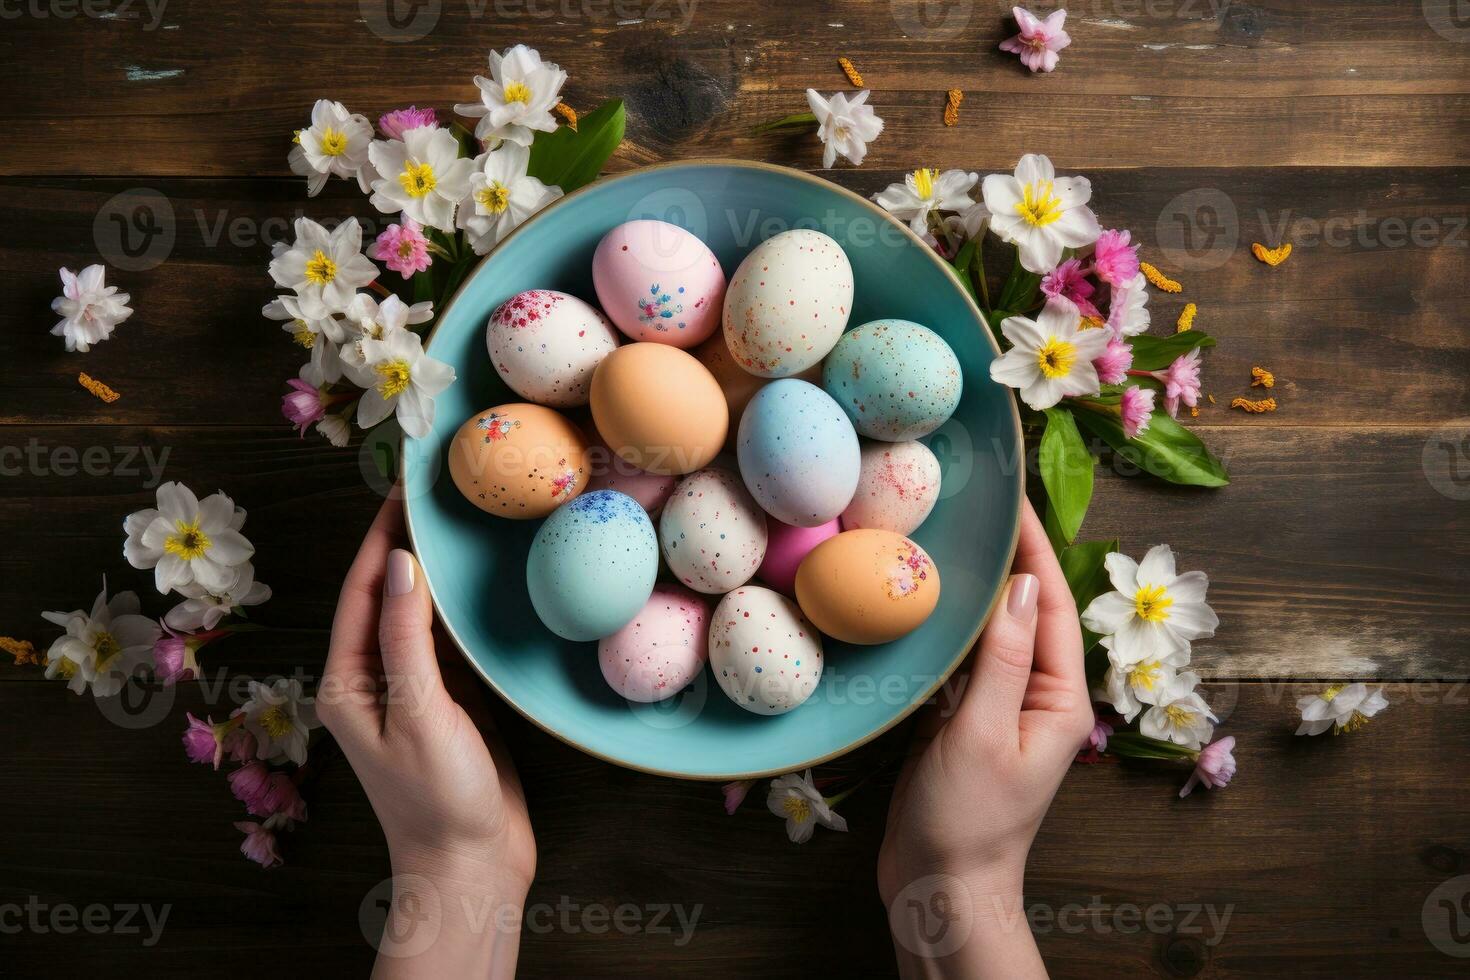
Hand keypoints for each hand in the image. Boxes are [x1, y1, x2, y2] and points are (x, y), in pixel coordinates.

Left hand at [320, 498, 535, 977]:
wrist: (472, 867)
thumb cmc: (438, 800)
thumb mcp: (420, 713)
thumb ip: (407, 638)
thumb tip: (400, 564)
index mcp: (349, 681)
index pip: (361, 589)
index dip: (379, 534)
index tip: (402, 486)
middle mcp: (374, 679)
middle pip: (385, 594)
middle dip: (403, 542)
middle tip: (433, 489)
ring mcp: (413, 690)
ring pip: (417, 614)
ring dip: (433, 570)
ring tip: (457, 520)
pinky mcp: (450, 702)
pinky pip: (449, 641)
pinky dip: (461, 606)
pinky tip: (482, 581)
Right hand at [878, 500, 1092, 977]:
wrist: (937, 887)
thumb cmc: (967, 820)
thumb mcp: (983, 734)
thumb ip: (1003, 660)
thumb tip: (1020, 584)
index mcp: (1058, 698)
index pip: (1050, 604)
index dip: (1034, 548)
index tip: (1012, 498)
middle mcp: (1036, 695)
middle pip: (1025, 610)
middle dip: (1008, 556)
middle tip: (977, 503)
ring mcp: (999, 707)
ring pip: (991, 631)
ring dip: (974, 585)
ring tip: (948, 535)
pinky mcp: (963, 720)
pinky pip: (961, 658)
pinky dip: (947, 624)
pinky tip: (922, 597)